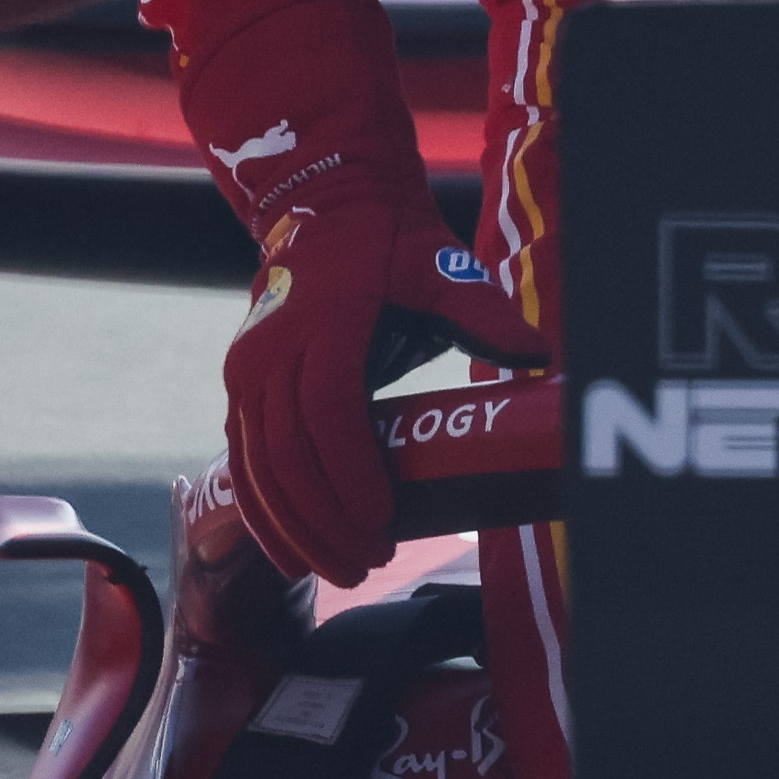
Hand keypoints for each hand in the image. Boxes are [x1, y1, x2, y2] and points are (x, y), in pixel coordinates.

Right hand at [222, 190, 536, 586]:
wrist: (325, 208)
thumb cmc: (390, 245)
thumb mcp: (439, 266)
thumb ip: (484, 312)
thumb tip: (539, 355)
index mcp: (324, 323)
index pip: (329, 411)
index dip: (351, 471)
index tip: (383, 520)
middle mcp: (272, 351)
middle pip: (288, 453)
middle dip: (325, 519)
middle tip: (369, 564)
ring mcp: (247, 371)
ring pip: (259, 466)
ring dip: (293, 527)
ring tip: (338, 570)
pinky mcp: (239, 387)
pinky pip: (241, 460)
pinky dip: (260, 512)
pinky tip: (288, 554)